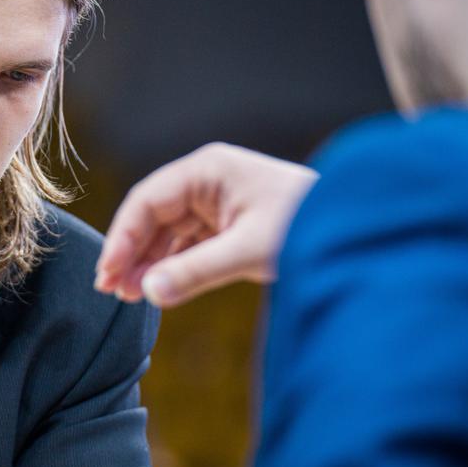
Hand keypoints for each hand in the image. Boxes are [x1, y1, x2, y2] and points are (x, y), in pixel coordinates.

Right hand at [95, 143, 317, 306]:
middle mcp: (207, 180)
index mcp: (207, 170)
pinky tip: (159, 287)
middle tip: (111, 291)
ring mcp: (218, 201)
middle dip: (132, 254)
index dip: (122, 238)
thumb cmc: (309, 226)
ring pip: (169, 232)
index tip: (107, 274)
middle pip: (153, 217)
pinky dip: (173, 265)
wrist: (360, 227)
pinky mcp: (230, 223)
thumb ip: (195, 272)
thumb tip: (149, 294)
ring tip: (132, 296)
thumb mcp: (248, 250)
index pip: (147, 201)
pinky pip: (190, 243)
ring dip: (150, 262)